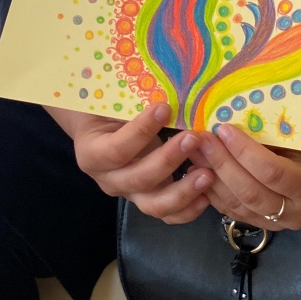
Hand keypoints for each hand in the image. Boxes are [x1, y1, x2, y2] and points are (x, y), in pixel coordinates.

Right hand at [44, 102, 214, 224]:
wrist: (101, 129)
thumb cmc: (108, 108)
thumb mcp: (112, 102)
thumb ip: (131, 99)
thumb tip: (165, 85)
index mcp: (92, 154)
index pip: (117, 149)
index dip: (141, 130)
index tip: (164, 107)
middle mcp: (109, 180)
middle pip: (139, 179)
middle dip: (168, 159)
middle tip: (193, 137)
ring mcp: (130, 194)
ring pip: (154, 205)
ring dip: (183, 190)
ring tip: (207, 173)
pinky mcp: (149, 200)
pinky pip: (168, 214)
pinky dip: (189, 209)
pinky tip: (208, 194)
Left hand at [179, 123, 300, 230]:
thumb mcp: (300, 137)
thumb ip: (272, 134)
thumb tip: (232, 117)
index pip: (272, 172)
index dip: (244, 151)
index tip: (224, 128)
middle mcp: (293, 213)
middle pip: (250, 192)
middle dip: (221, 163)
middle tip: (202, 139)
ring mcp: (275, 224)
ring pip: (236, 203)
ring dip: (211, 176)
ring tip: (194, 151)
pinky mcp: (257, 224)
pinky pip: (229, 209)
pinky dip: (211, 189)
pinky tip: (198, 168)